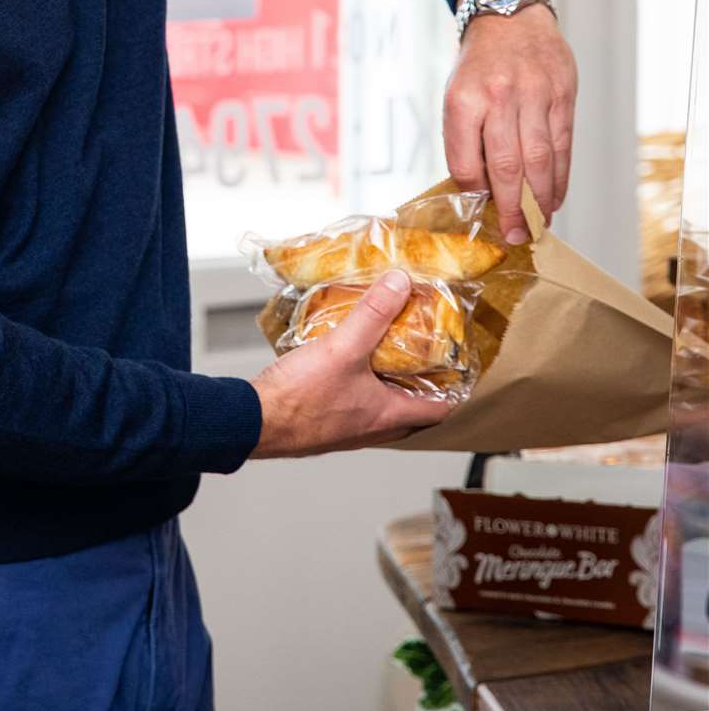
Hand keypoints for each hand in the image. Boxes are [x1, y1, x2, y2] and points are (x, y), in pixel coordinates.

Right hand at [249, 271, 455, 457]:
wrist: (252, 420)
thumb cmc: (300, 398)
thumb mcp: (343, 347)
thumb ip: (373, 314)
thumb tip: (401, 283)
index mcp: (387, 416)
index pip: (439, 409)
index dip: (455, 387)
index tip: (459, 364)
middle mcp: (371, 427)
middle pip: (411, 409)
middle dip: (421, 383)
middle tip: (424, 353)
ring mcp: (345, 427)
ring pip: (381, 405)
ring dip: (388, 381)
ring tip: (385, 348)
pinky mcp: (322, 420)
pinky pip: (353, 401)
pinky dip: (358, 381)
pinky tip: (344, 357)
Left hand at [444, 0, 577, 242]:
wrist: (509, 17)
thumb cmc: (478, 67)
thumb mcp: (456, 95)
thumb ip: (465, 140)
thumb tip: (478, 192)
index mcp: (463, 99)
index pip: (466, 162)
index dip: (475, 193)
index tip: (482, 213)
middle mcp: (499, 97)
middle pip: (507, 166)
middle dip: (512, 209)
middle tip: (516, 235)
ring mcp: (535, 94)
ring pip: (540, 160)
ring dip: (541, 200)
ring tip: (538, 224)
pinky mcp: (563, 95)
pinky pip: (563, 146)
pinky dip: (560, 177)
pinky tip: (555, 197)